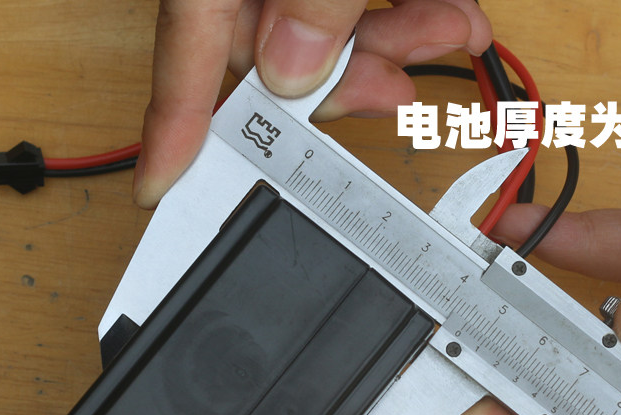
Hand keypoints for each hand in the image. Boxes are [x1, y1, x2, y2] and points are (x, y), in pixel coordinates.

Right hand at [133, 0, 491, 207]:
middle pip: (276, 51)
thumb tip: (291, 71)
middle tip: (396, 90)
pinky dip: (409, 10)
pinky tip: (454, 14)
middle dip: (347, 81)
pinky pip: (362, 0)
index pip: (188, 55)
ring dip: (396, 45)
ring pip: (330, 30)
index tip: (164, 191)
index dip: (175, 130)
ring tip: (456, 31)